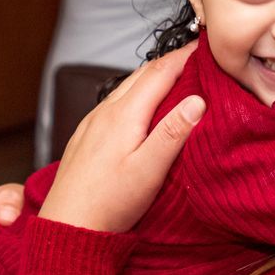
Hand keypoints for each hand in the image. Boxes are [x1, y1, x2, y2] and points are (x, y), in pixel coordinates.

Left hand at [38, 44, 203, 233]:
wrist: (68, 227)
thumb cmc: (109, 203)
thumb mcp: (149, 170)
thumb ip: (173, 133)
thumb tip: (198, 100)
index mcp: (124, 115)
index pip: (160, 73)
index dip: (185, 56)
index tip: (207, 46)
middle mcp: (105, 112)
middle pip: (142, 74)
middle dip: (171, 62)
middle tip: (197, 58)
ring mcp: (92, 123)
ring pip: (126, 87)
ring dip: (152, 77)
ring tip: (175, 77)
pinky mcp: (86, 136)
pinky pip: (114, 103)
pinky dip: (135, 94)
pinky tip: (141, 107)